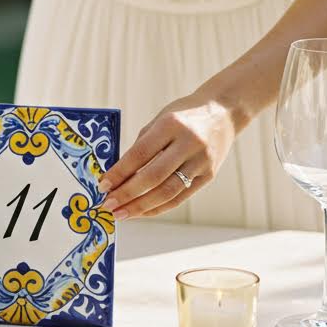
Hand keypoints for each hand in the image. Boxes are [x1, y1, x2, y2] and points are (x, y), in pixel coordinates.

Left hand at [99, 93, 237, 219]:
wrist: (224, 112)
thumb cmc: (185, 115)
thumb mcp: (161, 119)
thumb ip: (143, 144)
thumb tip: (119, 175)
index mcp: (171, 124)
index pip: (140, 153)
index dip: (120, 172)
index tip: (102, 186)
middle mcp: (188, 143)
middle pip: (153, 176)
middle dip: (127, 194)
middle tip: (108, 205)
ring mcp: (201, 161)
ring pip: (168, 192)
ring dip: (141, 207)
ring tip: (122, 214)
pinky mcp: (209, 176)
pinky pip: (180, 197)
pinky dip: (159, 207)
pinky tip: (142, 212)